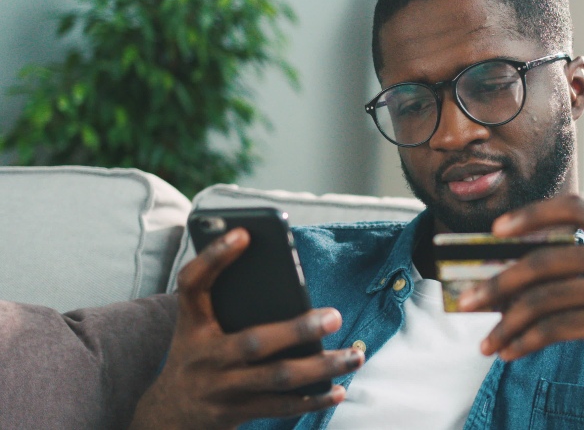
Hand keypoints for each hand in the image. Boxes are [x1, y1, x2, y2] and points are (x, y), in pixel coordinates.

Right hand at [129, 228, 363, 429]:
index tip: (245, 233)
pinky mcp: (235, 413)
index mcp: (192, 324)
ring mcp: (220, 387)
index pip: (193, 284)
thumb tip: (290, 284)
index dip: (214, 258)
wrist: (168, 416)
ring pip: (278, 377)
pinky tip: (339, 389)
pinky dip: (313, 399)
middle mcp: (204, 355)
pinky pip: (281, 406)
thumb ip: (230, 304)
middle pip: (254, 341)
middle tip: (335, 316)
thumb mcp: (199, 328)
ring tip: (355, 356)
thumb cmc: (199, 356)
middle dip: (298, 330)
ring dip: (322, 367)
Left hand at [457, 195, 583, 427]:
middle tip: (466, 300)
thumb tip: (523, 275)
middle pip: (542, 259)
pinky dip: (523, 342)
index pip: (575, 206)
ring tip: (485, 342)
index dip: (531, 214)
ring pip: (541, 297)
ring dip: (504, 322)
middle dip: (496, 281)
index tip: (498, 229)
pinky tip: (509, 353)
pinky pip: (553, 328)